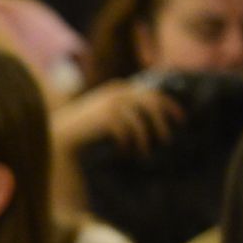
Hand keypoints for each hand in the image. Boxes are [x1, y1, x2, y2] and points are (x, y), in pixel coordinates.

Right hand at [52, 79, 184, 156]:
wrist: (61, 130)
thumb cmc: (84, 125)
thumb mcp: (105, 110)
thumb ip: (124, 108)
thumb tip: (148, 117)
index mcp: (120, 88)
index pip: (153, 94)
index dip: (170, 106)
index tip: (181, 120)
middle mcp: (118, 93)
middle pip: (152, 105)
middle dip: (163, 123)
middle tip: (167, 140)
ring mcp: (112, 104)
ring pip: (141, 122)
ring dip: (145, 140)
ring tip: (145, 153)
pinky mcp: (106, 118)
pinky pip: (126, 133)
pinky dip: (128, 145)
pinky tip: (125, 153)